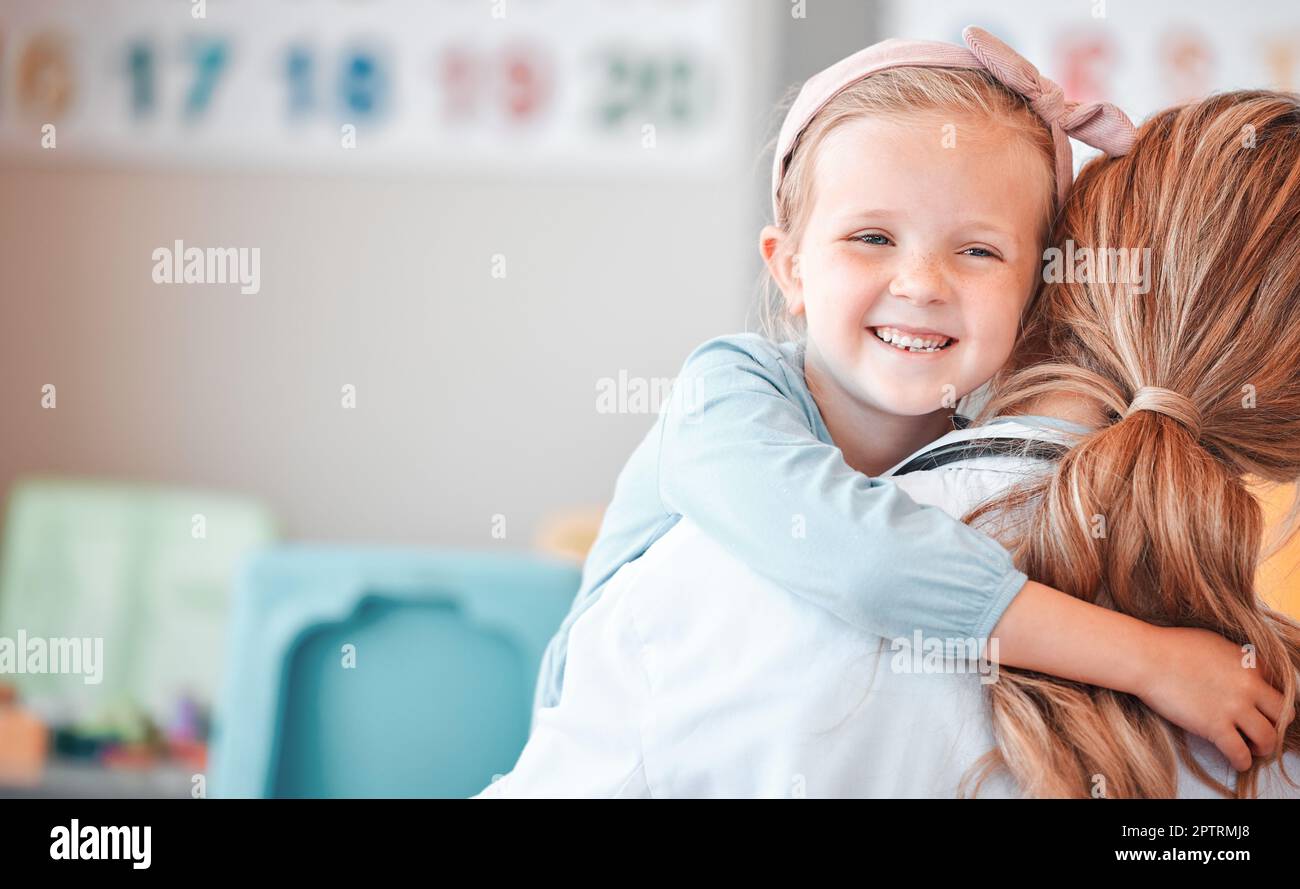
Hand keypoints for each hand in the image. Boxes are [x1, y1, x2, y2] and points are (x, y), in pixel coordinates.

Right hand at [1136, 626, 1292, 771]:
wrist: (1147, 658)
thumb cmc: (1171, 645)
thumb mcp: (1214, 642)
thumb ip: (1235, 658)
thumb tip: (1239, 669)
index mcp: (1249, 665)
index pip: (1280, 688)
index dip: (1271, 701)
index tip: (1262, 708)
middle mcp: (1249, 687)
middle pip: (1284, 715)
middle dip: (1277, 726)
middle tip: (1263, 729)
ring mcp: (1233, 708)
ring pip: (1268, 738)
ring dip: (1264, 748)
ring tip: (1253, 749)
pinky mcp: (1214, 727)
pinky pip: (1240, 753)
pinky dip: (1242, 762)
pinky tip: (1238, 762)